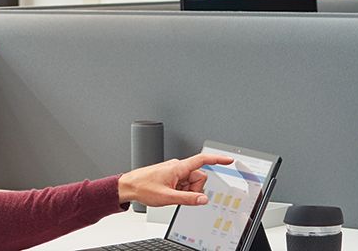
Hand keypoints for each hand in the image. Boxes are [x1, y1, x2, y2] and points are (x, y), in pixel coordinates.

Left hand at [118, 153, 234, 206]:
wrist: (128, 186)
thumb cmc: (143, 187)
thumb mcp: (168, 197)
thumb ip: (188, 198)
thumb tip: (203, 199)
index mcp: (178, 167)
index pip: (203, 160)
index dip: (218, 159)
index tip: (229, 160)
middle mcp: (178, 166)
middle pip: (199, 176)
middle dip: (194, 188)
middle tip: (179, 194)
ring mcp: (174, 171)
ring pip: (191, 182)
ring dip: (186, 190)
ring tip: (171, 193)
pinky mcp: (171, 176)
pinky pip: (183, 183)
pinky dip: (180, 190)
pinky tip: (169, 192)